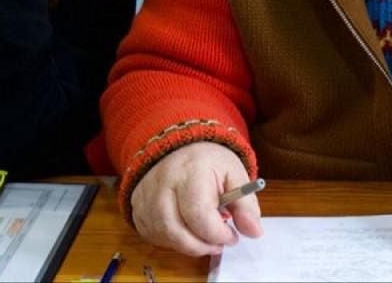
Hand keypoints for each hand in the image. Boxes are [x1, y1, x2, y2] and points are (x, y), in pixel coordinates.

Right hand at [130, 142, 262, 256]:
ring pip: (162, 236)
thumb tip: (254, 231)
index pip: (198, 214)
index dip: (218, 233)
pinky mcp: (137, 206)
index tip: (232, 236)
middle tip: (218, 244)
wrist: (179, 145)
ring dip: (187, 245)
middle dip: (202, 245)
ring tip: (204, 236)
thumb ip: (245, 204)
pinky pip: (151, 234)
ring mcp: (146, 195)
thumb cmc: (208, 161)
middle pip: (176, 230)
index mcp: (190, 171)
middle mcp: (163, 183)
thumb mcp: (234, 174)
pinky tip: (186, 231)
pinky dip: (171, 241)